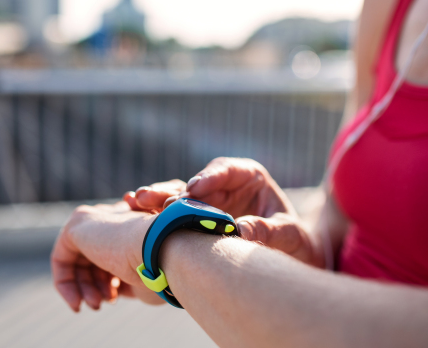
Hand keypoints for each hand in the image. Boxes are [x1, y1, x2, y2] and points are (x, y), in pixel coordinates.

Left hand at [51, 201, 161, 311]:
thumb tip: (114, 289)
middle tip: (100, 304)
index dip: (107, 280)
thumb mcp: (142, 272)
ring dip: (84, 289)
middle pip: (89, 257)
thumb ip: (125, 276)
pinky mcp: (74, 227)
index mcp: (126, 223)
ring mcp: (90, 218)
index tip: (115, 298)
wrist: (161, 248)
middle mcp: (106, 216)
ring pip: (75, 261)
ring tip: (96, 305)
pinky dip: (65, 284)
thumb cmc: (160, 264)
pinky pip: (60, 260)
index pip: (107, 253)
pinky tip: (77, 303)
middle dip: (94, 286)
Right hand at [124, 157, 321, 266]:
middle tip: (153, 198)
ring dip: (158, 199)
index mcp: (249, 176)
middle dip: (175, 191)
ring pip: (179, 197)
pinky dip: (154, 214)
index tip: (194, 187)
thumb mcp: (290, 235)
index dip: (209, 176)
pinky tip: (131, 209)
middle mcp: (223, 186)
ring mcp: (206, 202)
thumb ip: (268, 230)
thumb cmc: (297, 242)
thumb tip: (240, 232)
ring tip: (136, 200)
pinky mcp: (194, 219)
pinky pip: (173, 214)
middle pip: (196, 184)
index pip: (227, 169)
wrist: (292, 257)